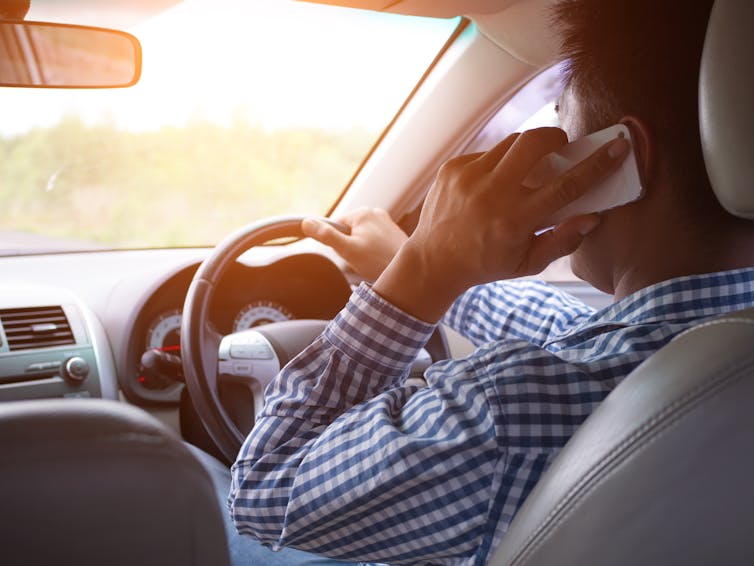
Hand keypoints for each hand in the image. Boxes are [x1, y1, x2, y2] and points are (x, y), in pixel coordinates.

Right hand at [301, 208, 407, 280]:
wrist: (409, 275)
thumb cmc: (379, 262)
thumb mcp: (347, 250)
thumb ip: (326, 235)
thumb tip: (306, 222)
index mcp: (363, 213)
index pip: (336, 225)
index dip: (337, 242)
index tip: (347, 253)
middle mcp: (376, 213)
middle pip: (349, 231)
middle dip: (350, 247)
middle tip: (361, 260)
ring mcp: (387, 222)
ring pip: (361, 238)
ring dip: (362, 251)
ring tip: (372, 262)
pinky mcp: (394, 233)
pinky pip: (374, 242)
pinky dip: (373, 253)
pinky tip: (380, 261)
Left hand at [373, 127, 628, 321]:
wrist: (433, 260)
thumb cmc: (486, 264)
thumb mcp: (528, 263)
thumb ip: (563, 241)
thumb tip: (593, 216)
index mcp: (514, 220)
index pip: (566, 186)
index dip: (596, 166)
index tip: (617, 148)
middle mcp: (491, 194)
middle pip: (534, 143)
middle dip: (556, 136)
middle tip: (562, 146)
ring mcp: (468, 177)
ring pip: (511, 143)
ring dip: (526, 149)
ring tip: (526, 168)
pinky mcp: (452, 168)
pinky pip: (486, 153)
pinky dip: (497, 163)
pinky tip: (492, 184)